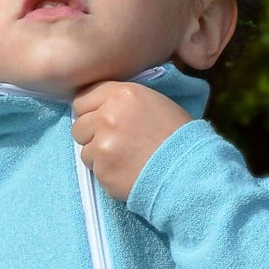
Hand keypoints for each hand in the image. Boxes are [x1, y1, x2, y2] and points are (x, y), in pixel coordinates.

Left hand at [71, 80, 191, 200]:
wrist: (190, 170)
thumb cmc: (177, 135)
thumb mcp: (153, 102)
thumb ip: (122, 101)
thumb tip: (99, 107)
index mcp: (121, 94)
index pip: (82, 99)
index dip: (91, 111)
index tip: (101, 120)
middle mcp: (107, 117)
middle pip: (78, 126)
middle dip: (92, 135)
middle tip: (115, 142)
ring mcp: (102, 146)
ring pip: (85, 151)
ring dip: (99, 156)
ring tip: (126, 158)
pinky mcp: (103, 171)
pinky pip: (95, 171)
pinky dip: (108, 173)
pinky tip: (128, 171)